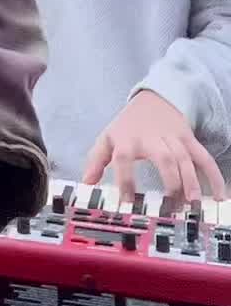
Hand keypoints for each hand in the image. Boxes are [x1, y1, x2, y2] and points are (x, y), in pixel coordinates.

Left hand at [82, 90, 223, 204]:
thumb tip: (86, 183)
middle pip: (164, 157)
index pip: (123, 159)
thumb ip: (96, 160)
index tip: (127, 203)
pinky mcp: (189, 140)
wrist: (154, 99)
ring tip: (194, 204)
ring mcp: (173, 138)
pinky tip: (219, 195)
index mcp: (127, 139)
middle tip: (172, 206)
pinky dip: (213, 175)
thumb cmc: (129, 125)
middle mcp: (152, 138)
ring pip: (186, 158)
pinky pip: (204, 157)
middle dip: (170, 181)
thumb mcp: (108, 138)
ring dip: (191, 181)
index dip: (125, 180)